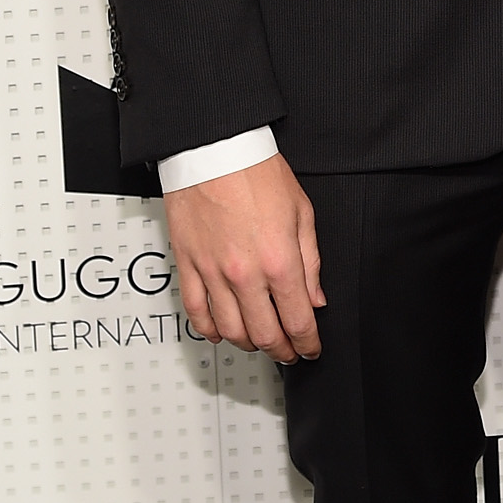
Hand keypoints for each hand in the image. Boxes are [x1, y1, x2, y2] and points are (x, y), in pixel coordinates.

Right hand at [166, 153, 324, 362]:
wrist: (214, 149)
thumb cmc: (256, 172)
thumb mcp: (302, 213)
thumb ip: (310, 262)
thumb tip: (315, 297)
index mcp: (280, 260)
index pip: (298, 320)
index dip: (307, 342)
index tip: (310, 349)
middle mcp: (245, 273)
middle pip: (265, 334)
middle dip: (281, 350)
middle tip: (288, 352)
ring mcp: (212, 272)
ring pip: (231, 330)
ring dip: (249, 343)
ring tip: (260, 342)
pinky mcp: (187, 265)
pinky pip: (196, 311)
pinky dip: (210, 329)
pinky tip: (222, 332)